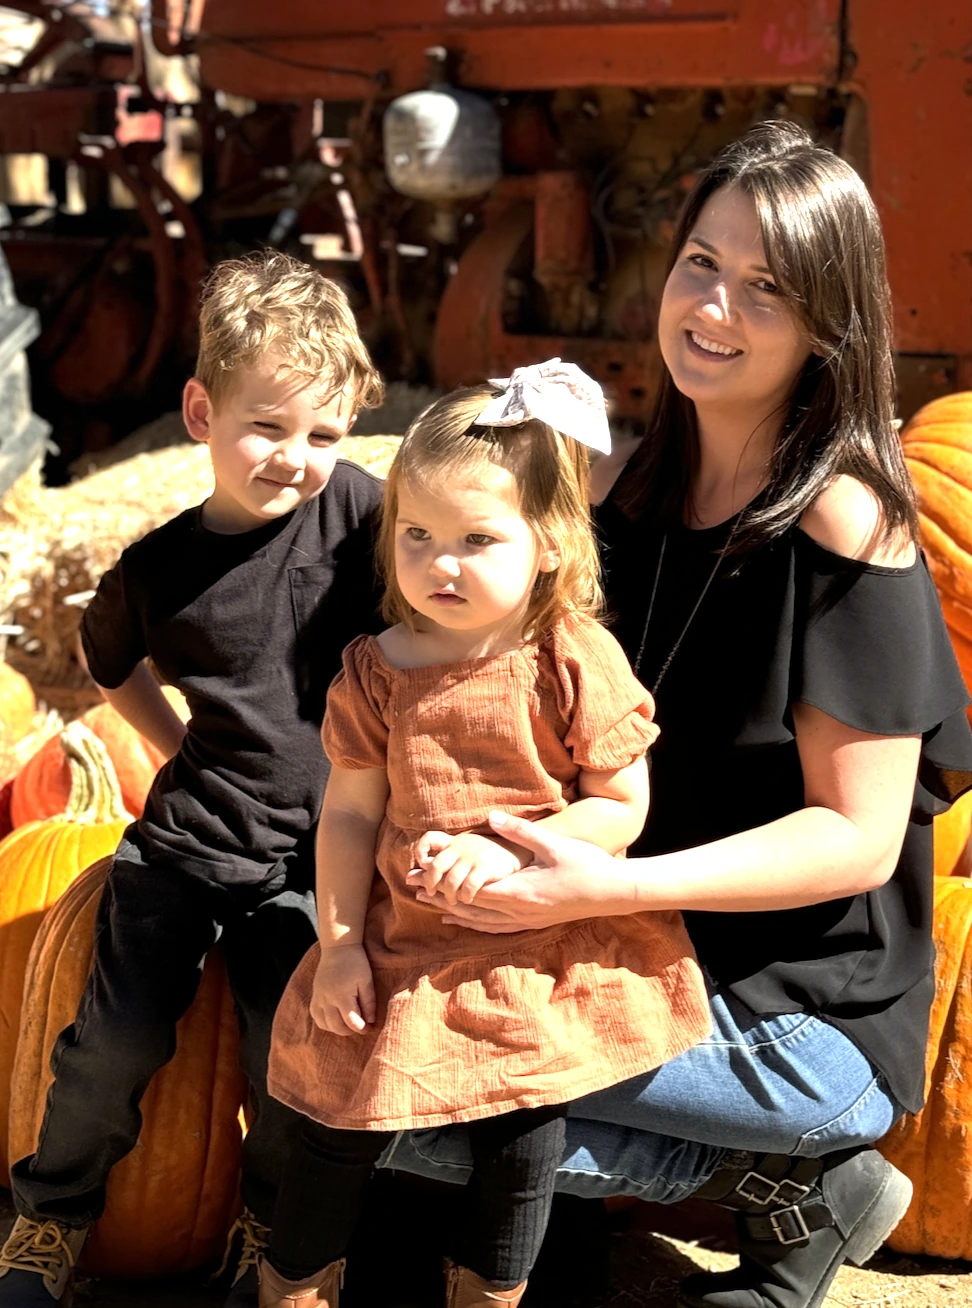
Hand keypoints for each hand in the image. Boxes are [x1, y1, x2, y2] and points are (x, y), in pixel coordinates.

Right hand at [310, 943, 375, 1035]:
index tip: (370, 1027)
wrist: (338, 947)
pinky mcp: (314, 995)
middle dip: (350, 1030)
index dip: (362, 1028)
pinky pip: (315, 1016)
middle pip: (336, 1027)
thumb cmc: (355, 962)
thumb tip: (371, 1021)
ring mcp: (318, 998)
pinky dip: (325, 1022)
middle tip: (361, 1025)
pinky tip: (335, 1019)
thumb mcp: (366, 980)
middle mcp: (327, 999)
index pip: (351, 1022)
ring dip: (337, 1029)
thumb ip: (369, 1002)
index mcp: (341, 995)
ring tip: (349, 1022)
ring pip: (324, 1024)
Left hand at [412, 811, 633, 932]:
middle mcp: (518, 912)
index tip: (422, 876)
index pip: (471, 891)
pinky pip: (498, 928)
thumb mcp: (552, 844)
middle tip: (414, 890)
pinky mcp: (535, 922)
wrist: (613, 892)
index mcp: (519, 892)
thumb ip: (520, 832)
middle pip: (470, 909)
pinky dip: (477, 925)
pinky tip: (468, 922)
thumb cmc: (586, 865)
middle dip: (441, 899)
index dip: (443, 884)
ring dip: (456, 913)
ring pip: (481, 922)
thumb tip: (490, 817)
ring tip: (432, 907)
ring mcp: (527, 920)